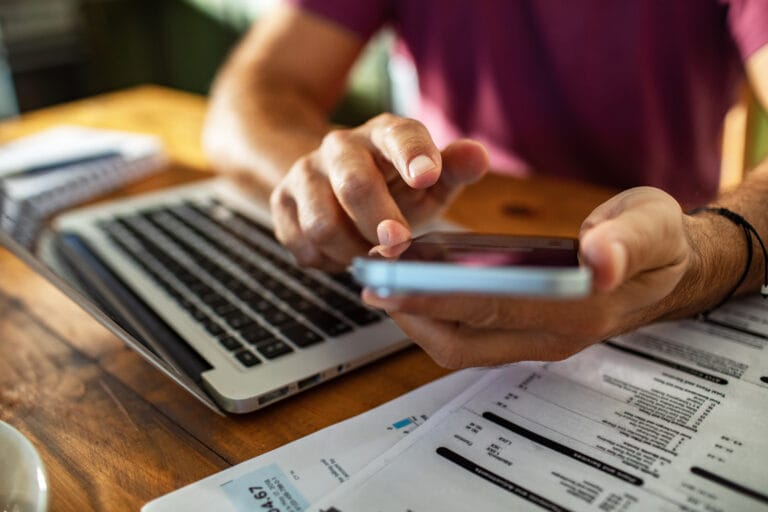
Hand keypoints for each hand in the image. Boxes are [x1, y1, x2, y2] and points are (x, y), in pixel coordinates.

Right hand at [269, 113, 488, 270]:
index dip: (413, 156)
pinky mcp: (281, 202)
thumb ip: (454, 168)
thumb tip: (478, 155)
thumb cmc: (395, 184)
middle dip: (379, 221)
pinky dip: (326, 260)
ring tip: (369, 252)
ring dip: (351, 249)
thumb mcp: (430, 178)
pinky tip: (342, 251)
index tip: (427, 177)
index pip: (400, 136)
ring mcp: (305, 173)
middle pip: (354, 184)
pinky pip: (301, 244)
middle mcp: (340, 147)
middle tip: (399, 244)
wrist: (335, 182)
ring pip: (322, 224)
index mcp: (384, 134)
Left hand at [362, 187, 694, 367]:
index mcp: (579, 309)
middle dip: (412, 310)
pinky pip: (469, 337)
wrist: (670, 270)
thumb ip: (626, 241)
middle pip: (464, 336)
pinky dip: (435, 317)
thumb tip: (598, 259)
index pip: (494, 308)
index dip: (438, 296)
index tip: (393, 281)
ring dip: (417, 318)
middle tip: (370, 280)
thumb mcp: (652, 226)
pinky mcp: (527, 334)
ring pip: (461, 344)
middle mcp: (552, 335)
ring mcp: (537, 340)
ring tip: (382, 283)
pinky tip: (414, 290)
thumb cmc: (657, 242)